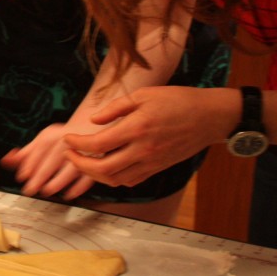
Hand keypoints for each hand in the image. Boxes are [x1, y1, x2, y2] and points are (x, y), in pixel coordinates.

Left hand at [0, 123, 97, 200]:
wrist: (92, 129)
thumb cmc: (63, 139)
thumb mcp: (43, 141)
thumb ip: (26, 153)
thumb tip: (5, 162)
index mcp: (53, 136)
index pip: (41, 148)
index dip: (31, 162)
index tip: (23, 175)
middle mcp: (68, 142)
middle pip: (53, 159)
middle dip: (40, 176)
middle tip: (30, 189)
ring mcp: (84, 153)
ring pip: (71, 168)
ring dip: (58, 180)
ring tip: (47, 191)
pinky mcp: (97, 163)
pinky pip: (89, 176)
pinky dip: (79, 187)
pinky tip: (68, 194)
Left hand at [62, 86, 231, 186]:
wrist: (209, 117)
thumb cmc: (177, 100)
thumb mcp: (143, 95)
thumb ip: (115, 108)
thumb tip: (93, 120)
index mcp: (136, 128)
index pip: (97, 145)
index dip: (77, 144)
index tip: (68, 139)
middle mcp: (143, 150)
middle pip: (103, 169)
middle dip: (80, 164)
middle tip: (69, 154)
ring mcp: (151, 162)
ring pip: (116, 179)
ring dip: (95, 174)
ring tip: (83, 162)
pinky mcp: (158, 168)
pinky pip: (131, 180)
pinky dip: (114, 178)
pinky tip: (107, 167)